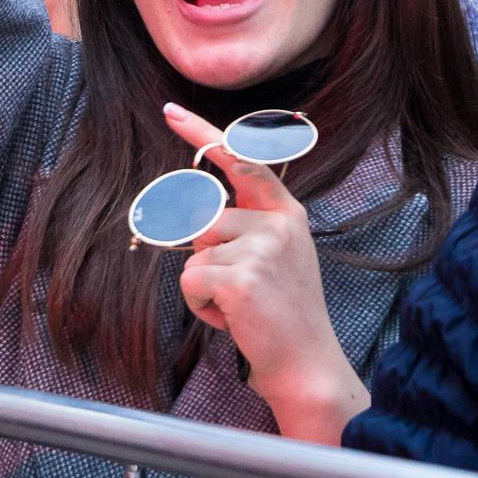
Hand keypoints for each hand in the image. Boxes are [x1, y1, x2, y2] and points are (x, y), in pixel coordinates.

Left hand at [162, 102, 366, 445]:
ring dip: (204, 282)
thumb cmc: (283, 314)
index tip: (171, 111)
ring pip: (194, 250)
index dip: (203, 134)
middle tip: (241, 290)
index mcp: (287, 213)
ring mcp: (261, 247)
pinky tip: (234, 318)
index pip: (241, 160)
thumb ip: (245, 226)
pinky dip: (200, 304)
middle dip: (206, 254)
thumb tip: (192, 212)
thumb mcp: (275, 256)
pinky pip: (189, 278)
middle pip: (203, 217)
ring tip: (240, 305)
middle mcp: (278, 222)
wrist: (307, 365)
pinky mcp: (241, 276)